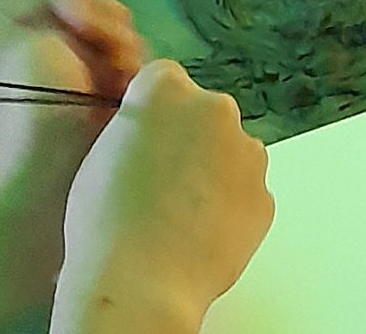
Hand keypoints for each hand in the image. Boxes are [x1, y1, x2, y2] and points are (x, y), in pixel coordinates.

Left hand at [0, 0, 145, 310]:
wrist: (45, 194)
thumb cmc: (29, 116)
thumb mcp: (28, 42)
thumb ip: (61, 6)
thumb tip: (97, 22)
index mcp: (1, 34)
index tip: (87, 25)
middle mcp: (30, 51)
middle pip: (83, 10)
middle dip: (106, 27)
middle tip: (116, 52)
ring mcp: (65, 79)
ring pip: (109, 39)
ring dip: (123, 52)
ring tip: (121, 79)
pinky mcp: (93, 104)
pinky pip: (122, 70)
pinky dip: (129, 76)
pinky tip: (126, 93)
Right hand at [52, 61, 272, 333]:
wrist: (139, 284)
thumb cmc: (106, 225)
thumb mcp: (100, 152)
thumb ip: (135, 125)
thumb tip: (150, 132)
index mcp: (165, 88)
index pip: (165, 81)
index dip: (155, 114)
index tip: (148, 139)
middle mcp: (212, 108)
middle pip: (204, 113)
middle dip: (190, 139)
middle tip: (163, 181)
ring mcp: (245, 151)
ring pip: (231, 152)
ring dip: (215, 171)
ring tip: (181, 213)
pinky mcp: (264, 195)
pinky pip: (247, 192)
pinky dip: (231, 207)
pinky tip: (200, 232)